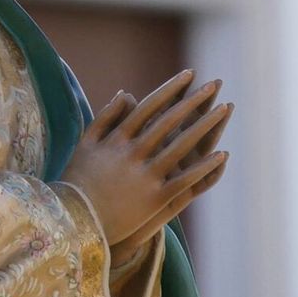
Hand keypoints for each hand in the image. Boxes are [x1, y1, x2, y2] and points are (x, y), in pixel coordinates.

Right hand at [59, 69, 231, 246]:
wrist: (73, 222)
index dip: (171, 89)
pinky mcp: (154, 200)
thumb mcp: (85, 144)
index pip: (150, 106)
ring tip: (225, 109)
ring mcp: (145, 176)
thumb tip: (126, 92)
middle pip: (170, 121)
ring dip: (206, 126)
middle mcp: (132, 154)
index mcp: (116, 138)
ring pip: (182, 146)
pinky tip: (222, 155)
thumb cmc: (77, 180)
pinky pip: (185, 180)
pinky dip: (204, 167)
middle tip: (215, 84)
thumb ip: (106, 117)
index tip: (189, 74)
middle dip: (194, 101)